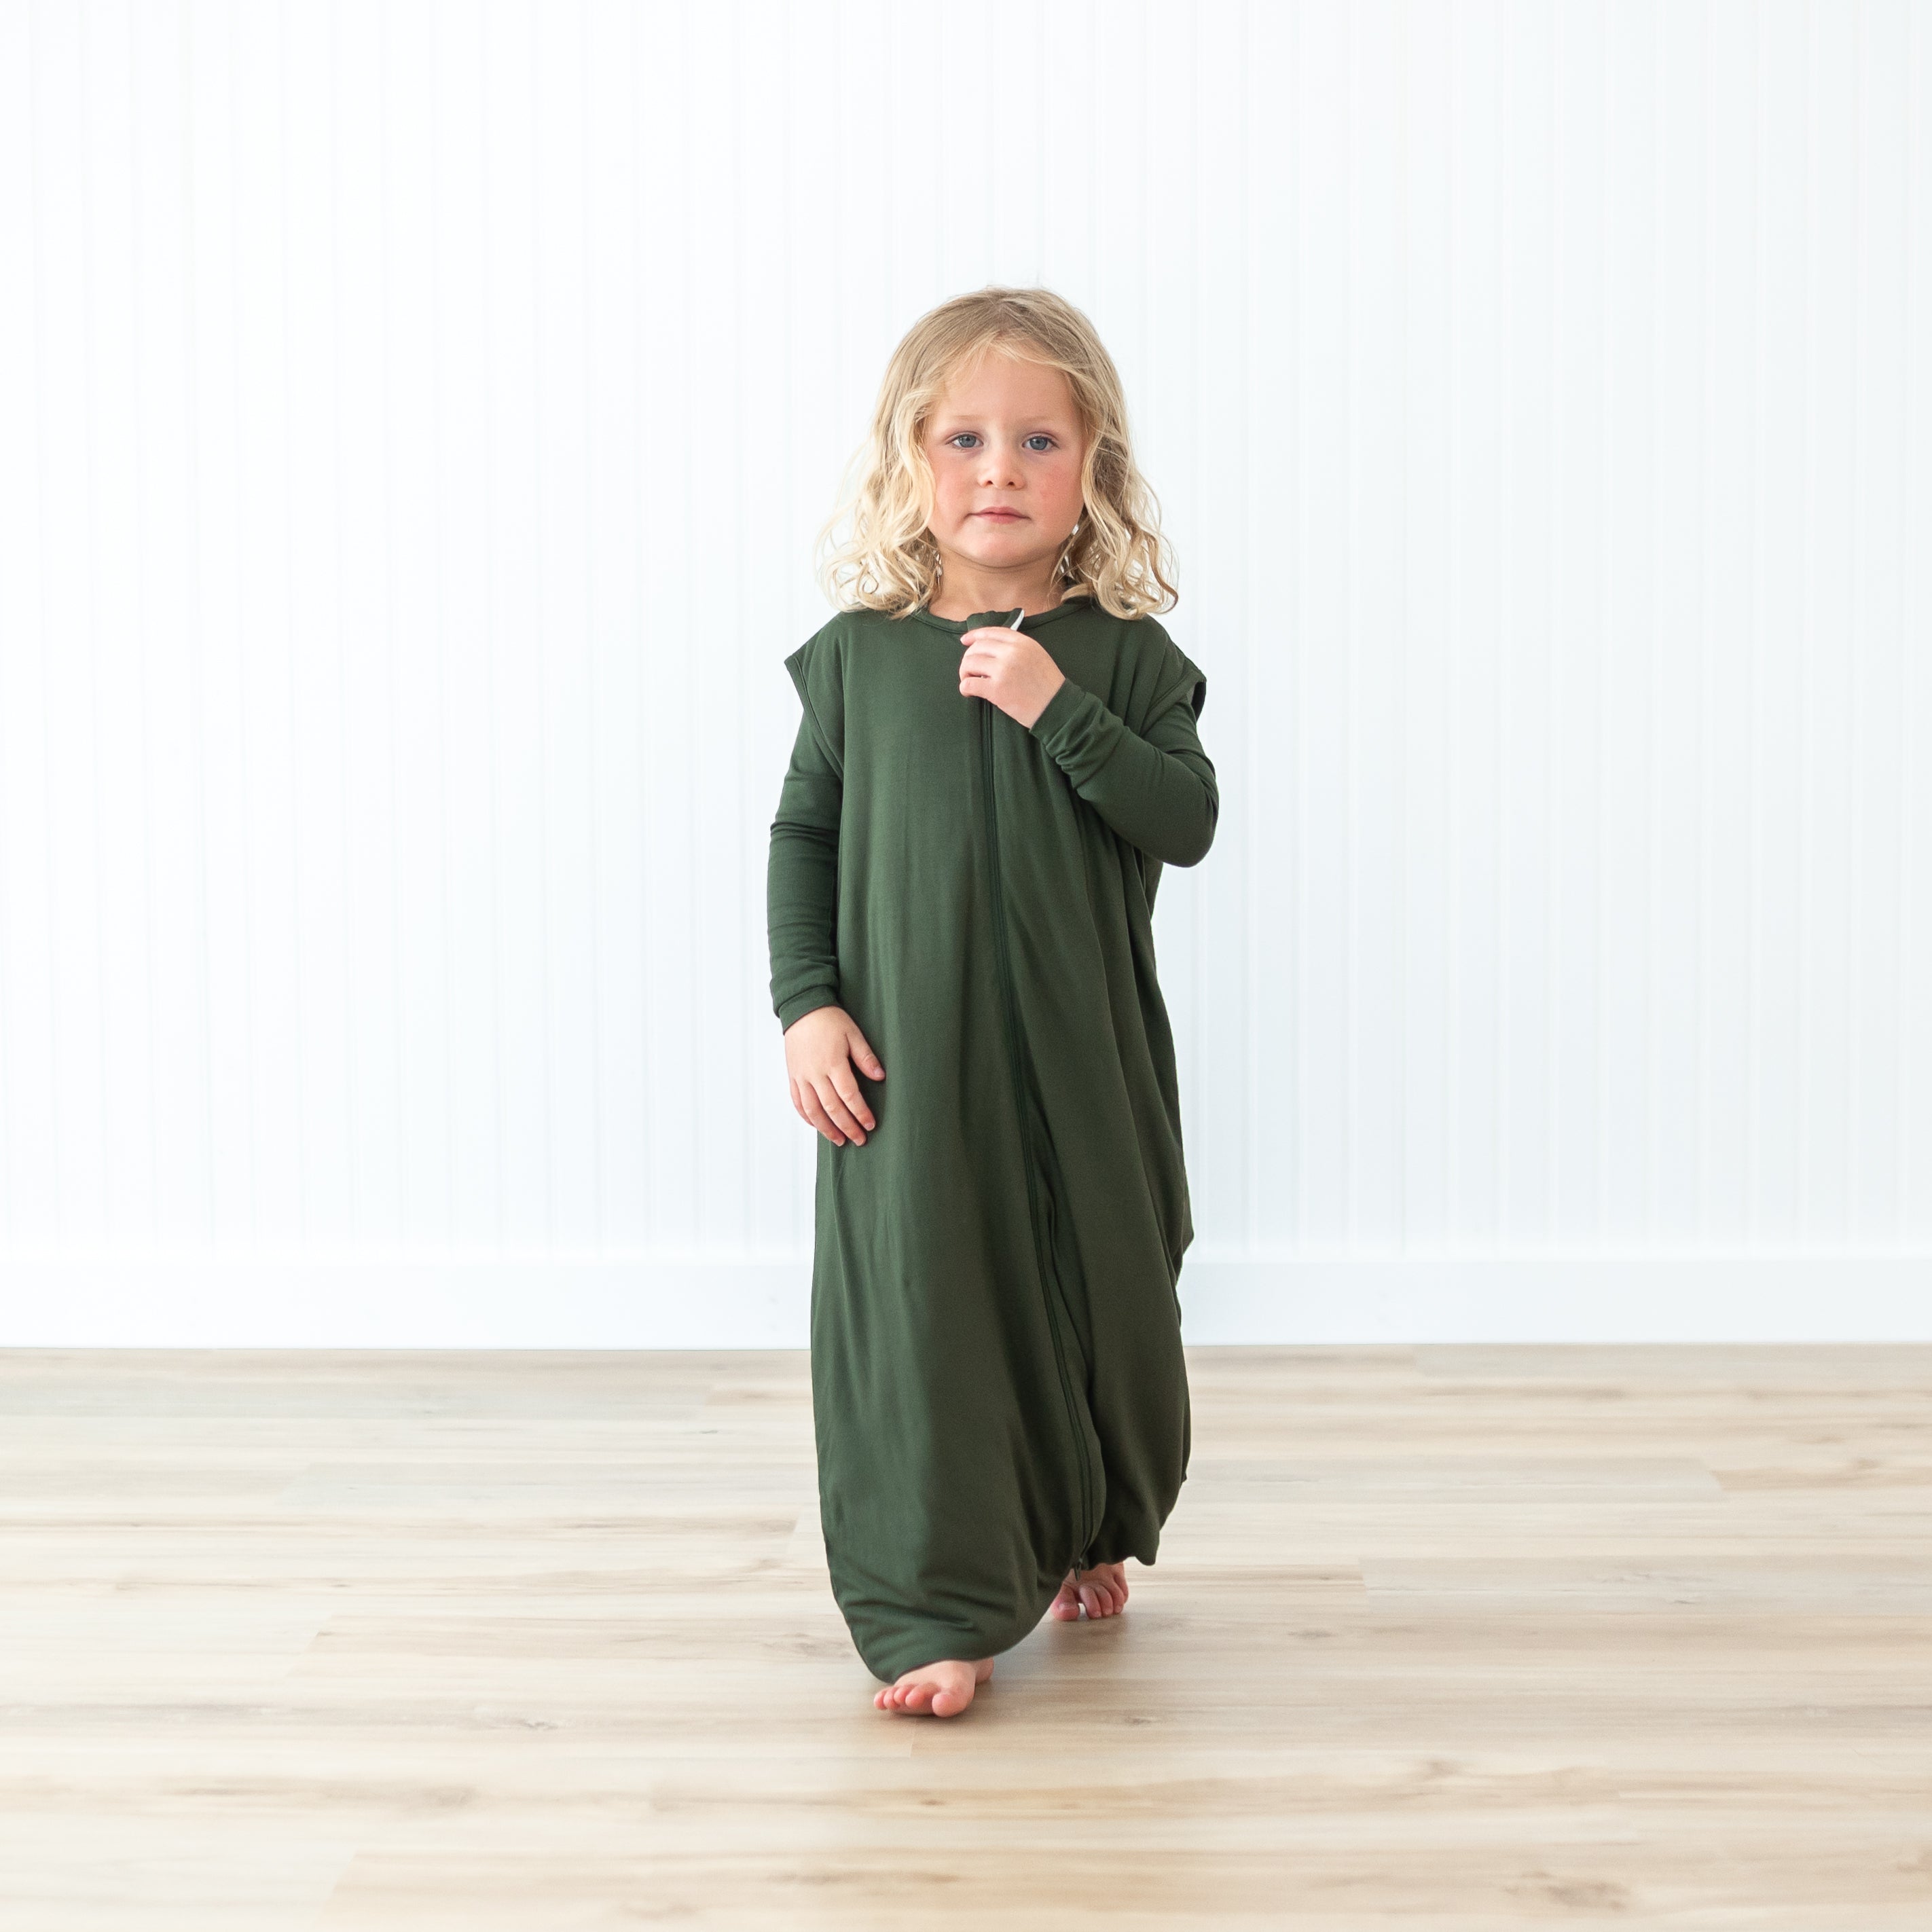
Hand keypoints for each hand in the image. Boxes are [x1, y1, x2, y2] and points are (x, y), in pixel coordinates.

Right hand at [782, 1005, 883, 1146]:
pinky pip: (798, 1102)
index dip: (860, 1113)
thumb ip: (866, 1057)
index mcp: (833, 1063)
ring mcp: (801, 1076)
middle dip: (847, 1127)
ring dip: (827, 1129)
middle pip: (832, 1108)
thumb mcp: (853, 1034)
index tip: (870, 1125)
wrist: (802, 1009)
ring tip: (840, 1140)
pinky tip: (818, 1126)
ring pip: (813, 1110)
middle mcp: (815, 1073)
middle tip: (860, 1140)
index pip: (849, 1096)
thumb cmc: (830, 1020)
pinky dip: (807, 1117)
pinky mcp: (793, 1076)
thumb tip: (880, 1076)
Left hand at [958, 624, 1066, 729]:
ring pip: (969, 663)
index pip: (991, 632)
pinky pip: (969, 683)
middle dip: (968, 658)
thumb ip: (1017, 647)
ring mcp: (1003, 670)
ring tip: (970, 681)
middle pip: (977, 647)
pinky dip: (964, 687)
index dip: (974, 635)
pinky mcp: (996, 690)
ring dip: (965, 672)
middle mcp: (1011, 652)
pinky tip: (969, 692)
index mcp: (1022, 642)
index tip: (965, 641)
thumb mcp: (1037, 655)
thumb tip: (992, 648)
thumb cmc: (1048, 684)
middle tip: (970, 670)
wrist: (1056, 707)